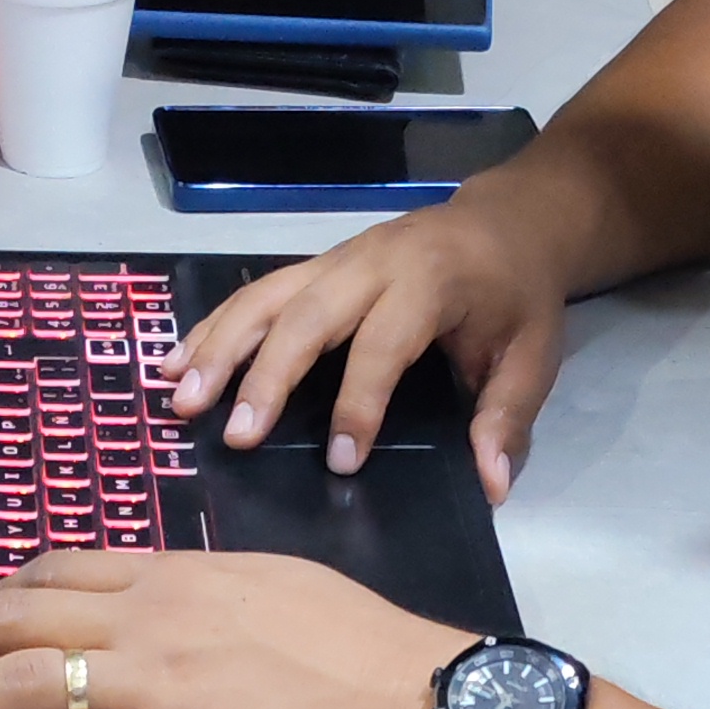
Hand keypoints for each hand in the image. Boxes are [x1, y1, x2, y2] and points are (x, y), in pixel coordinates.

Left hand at [0, 548, 473, 708]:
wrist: (413, 701)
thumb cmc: (361, 650)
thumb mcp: (274, 588)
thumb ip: (208, 598)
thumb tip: (173, 610)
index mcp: (177, 577)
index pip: (58, 574)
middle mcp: (152, 618)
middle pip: (17, 619)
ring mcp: (158, 685)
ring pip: (25, 684)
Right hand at [163, 191, 571, 503]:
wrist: (507, 222)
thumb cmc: (517, 296)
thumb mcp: (534, 356)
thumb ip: (507, 418)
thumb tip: (491, 486)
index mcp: (430, 281)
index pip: (384, 343)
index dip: (360, 401)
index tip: (341, 460)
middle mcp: (372, 263)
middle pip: (308, 315)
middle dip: (265, 374)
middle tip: (234, 434)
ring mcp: (336, 259)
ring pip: (267, 297)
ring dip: (219, 346)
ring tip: (180, 397)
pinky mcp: (314, 267)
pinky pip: (256, 294)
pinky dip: (213, 327)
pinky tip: (175, 363)